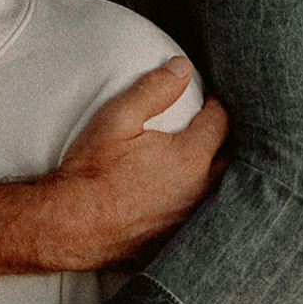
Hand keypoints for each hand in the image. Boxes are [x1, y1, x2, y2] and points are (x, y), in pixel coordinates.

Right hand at [44, 58, 228, 270]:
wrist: (69, 225)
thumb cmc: (90, 172)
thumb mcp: (117, 119)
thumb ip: (154, 89)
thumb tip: (183, 66)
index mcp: (191, 158)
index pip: (220, 122)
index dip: (217, 105)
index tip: (210, 99)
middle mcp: (200, 191)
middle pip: (233, 157)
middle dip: (228, 138)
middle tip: (215, 125)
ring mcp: (191, 218)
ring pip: (223, 189)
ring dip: (221, 171)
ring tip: (211, 156)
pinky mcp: (179, 237)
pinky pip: (203, 215)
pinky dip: (204, 200)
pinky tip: (190, 194)